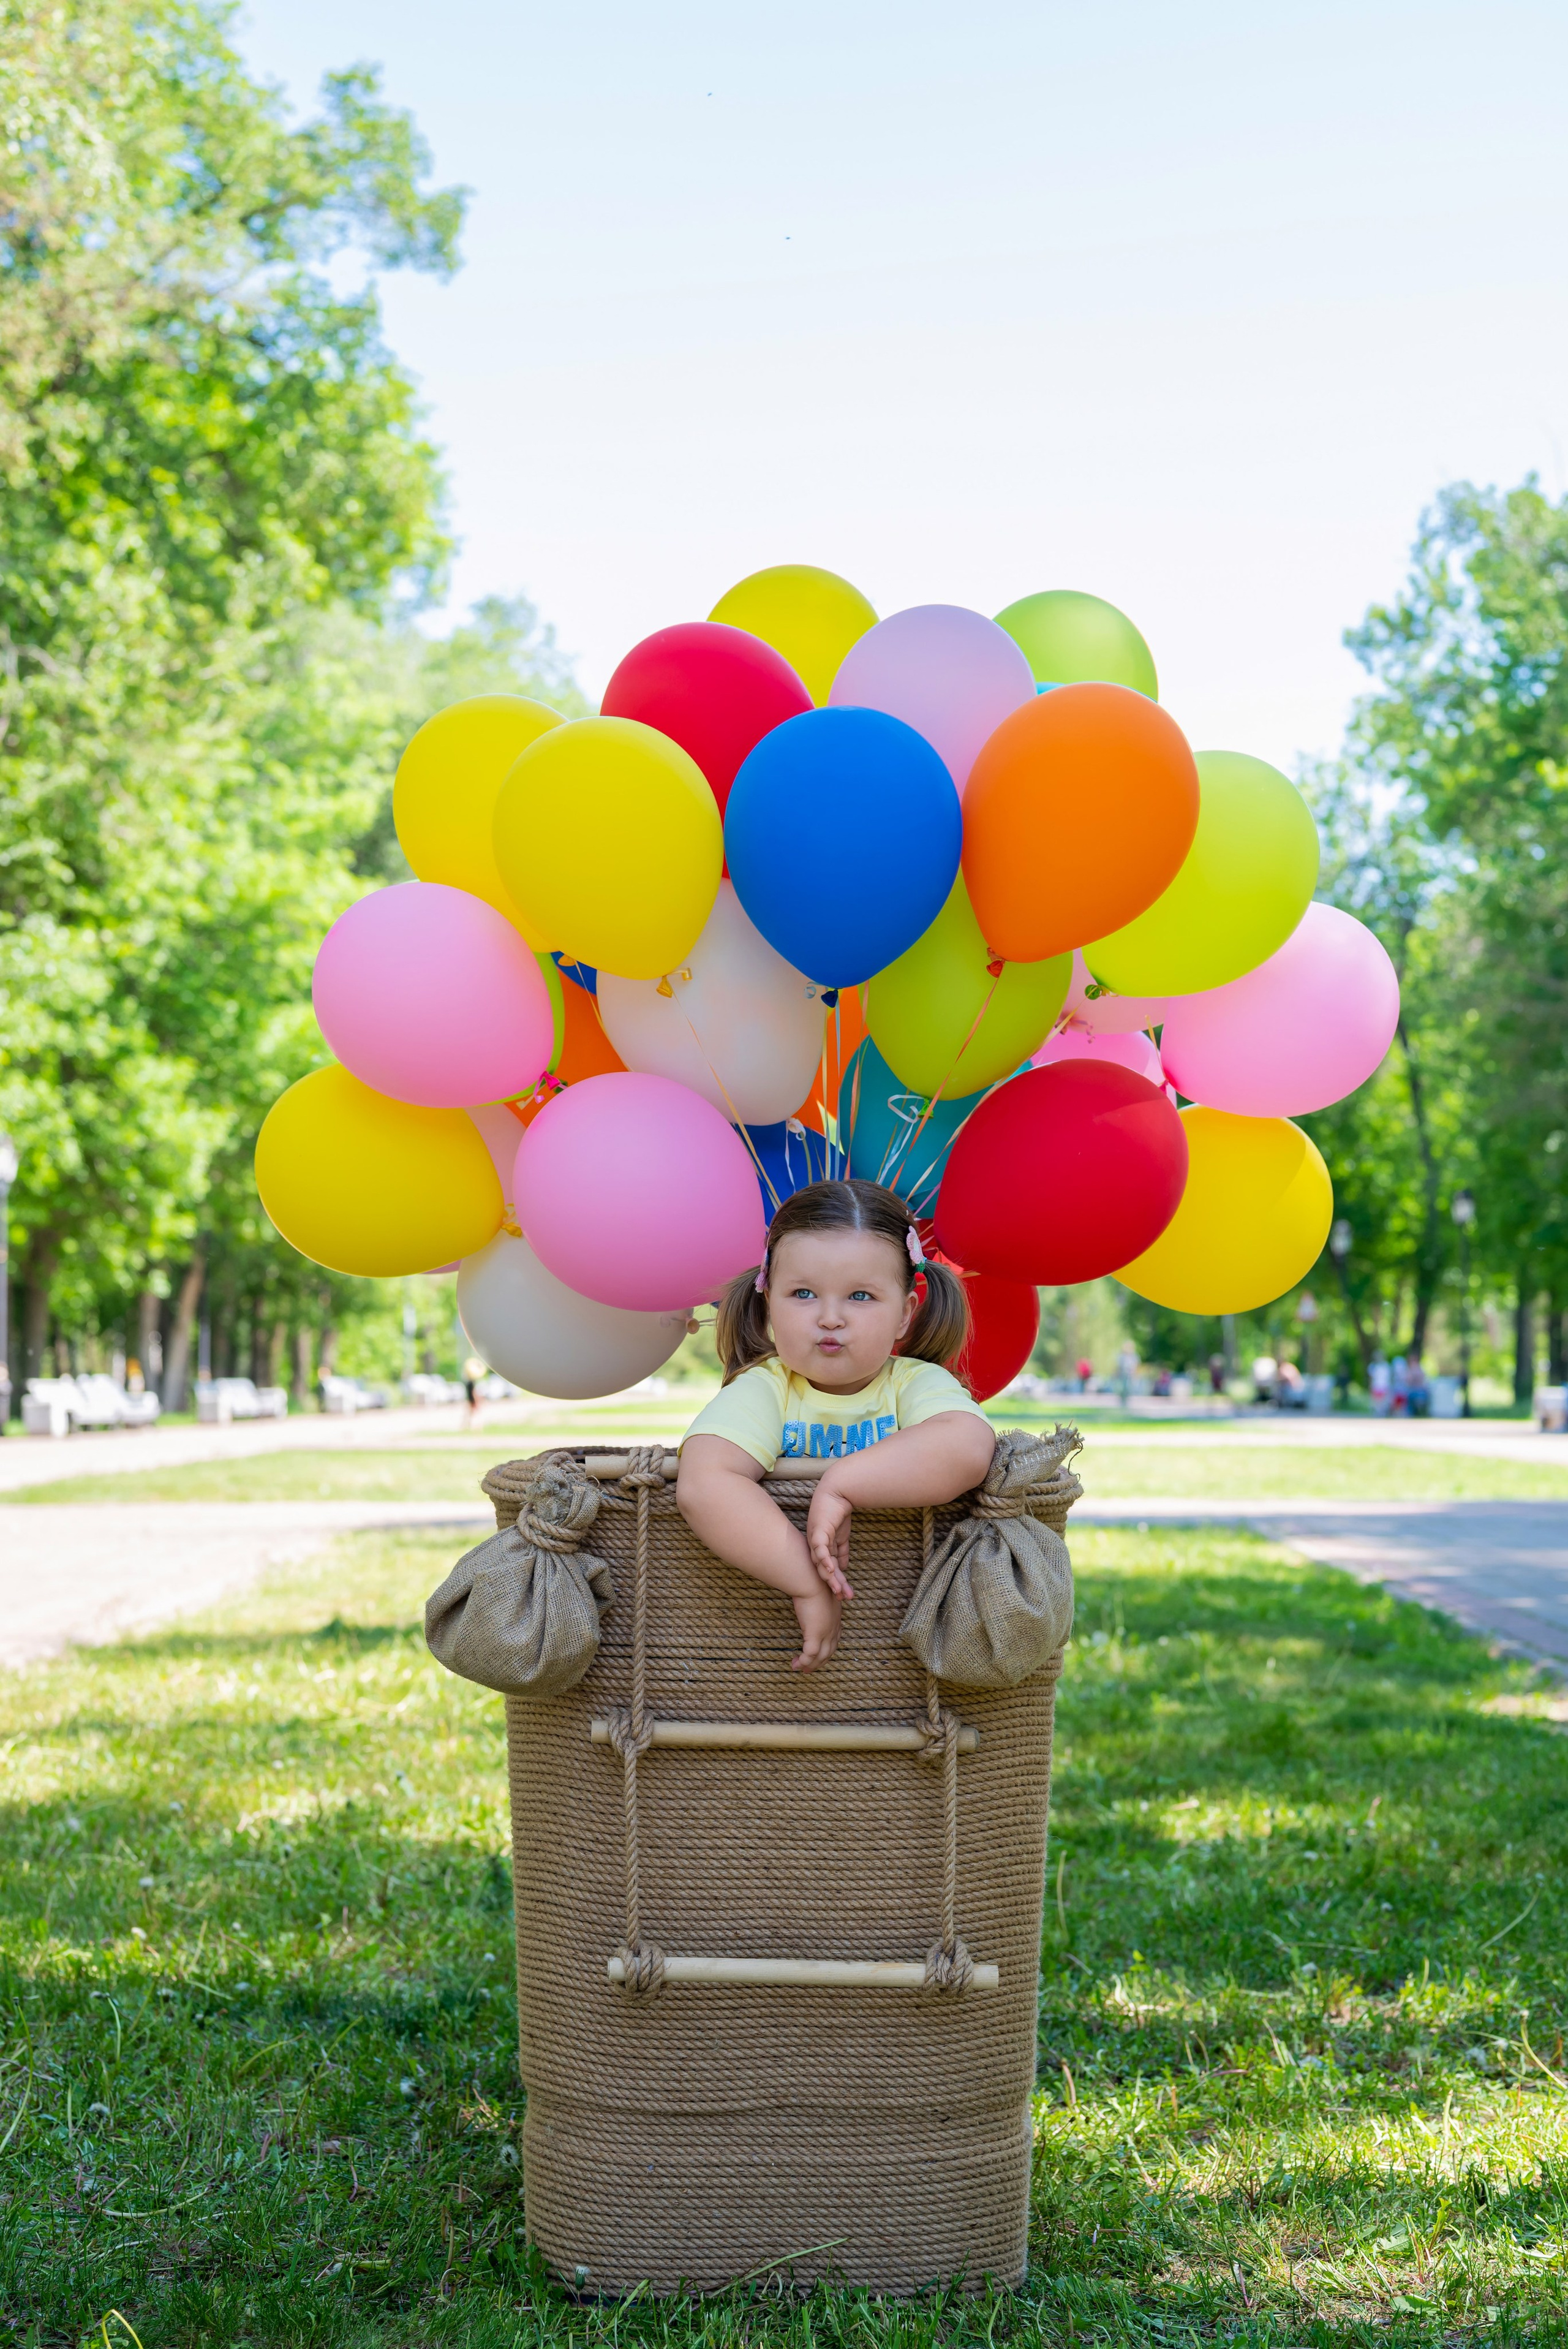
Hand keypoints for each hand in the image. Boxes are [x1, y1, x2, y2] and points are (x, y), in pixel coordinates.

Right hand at [791, 1580, 841, 1670]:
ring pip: (820, 1656)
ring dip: (810, 1665)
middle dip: (819, 1662)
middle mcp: (833, 1629)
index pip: (834, 1641)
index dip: (826, 1651)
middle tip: (809, 1669)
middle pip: (828, 1652)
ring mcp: (826, 1632)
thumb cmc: (814, 1584)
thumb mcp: (821, 1595)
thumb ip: (820, 1604)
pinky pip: (809, 1654)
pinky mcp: (815, 1634)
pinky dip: (803, 1661)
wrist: (811, 1582)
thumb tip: (812, 1604)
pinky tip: (796, 1664)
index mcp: (836, 1620)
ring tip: (800, 1668)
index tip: (818, 1656)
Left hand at [806, 1481, 854, 1597]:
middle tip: (844, 1599)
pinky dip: (824, 1559)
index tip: (846, 1595)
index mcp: (820, 1548)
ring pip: (821, 1563)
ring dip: (830, 1577)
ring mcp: (814, 1539)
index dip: (838, 1582)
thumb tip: (842, 1568)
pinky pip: (820, 1547)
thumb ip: (841, 1552)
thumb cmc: (838, 1512)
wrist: (837, 1491)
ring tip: (838, 1590)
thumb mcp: (842, 1537)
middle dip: (835, 1585)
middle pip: (824, 1570)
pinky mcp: (818, 1530)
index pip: (829, 1569)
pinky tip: (831, 1569)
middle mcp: (815, 1546)